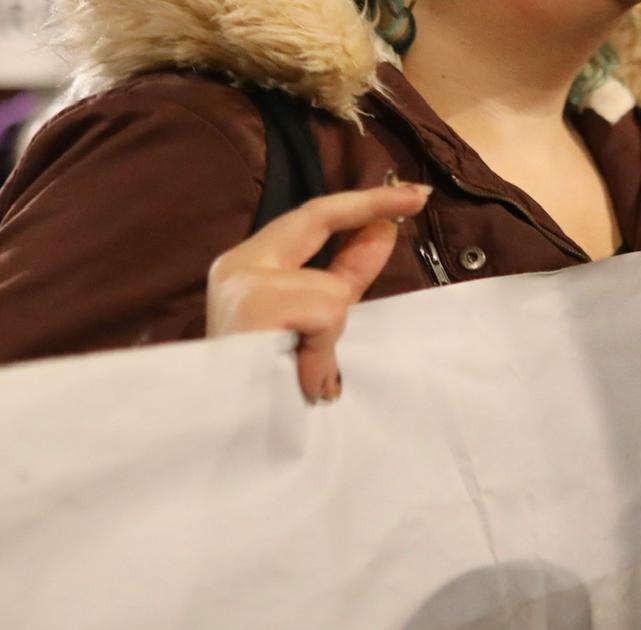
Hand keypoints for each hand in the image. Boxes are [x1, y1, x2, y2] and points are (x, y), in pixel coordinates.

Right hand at [206, 182, 431, 403]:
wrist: (219, 444)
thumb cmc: (264, 393)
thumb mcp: (311, 328)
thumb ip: (341, 280)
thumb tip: (383, 231)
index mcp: (246, 269)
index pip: (311, 218)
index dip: (363, 204)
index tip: (410, 196)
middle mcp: (236, 266)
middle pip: (318, 217)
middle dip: (373, 204)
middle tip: (421, 197)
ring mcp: (242, 284)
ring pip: (330, 291)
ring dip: (329, 338)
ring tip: (304, 377)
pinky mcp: (254, 307)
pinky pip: (324, 315)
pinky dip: (322, 354)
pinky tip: (300, 380)